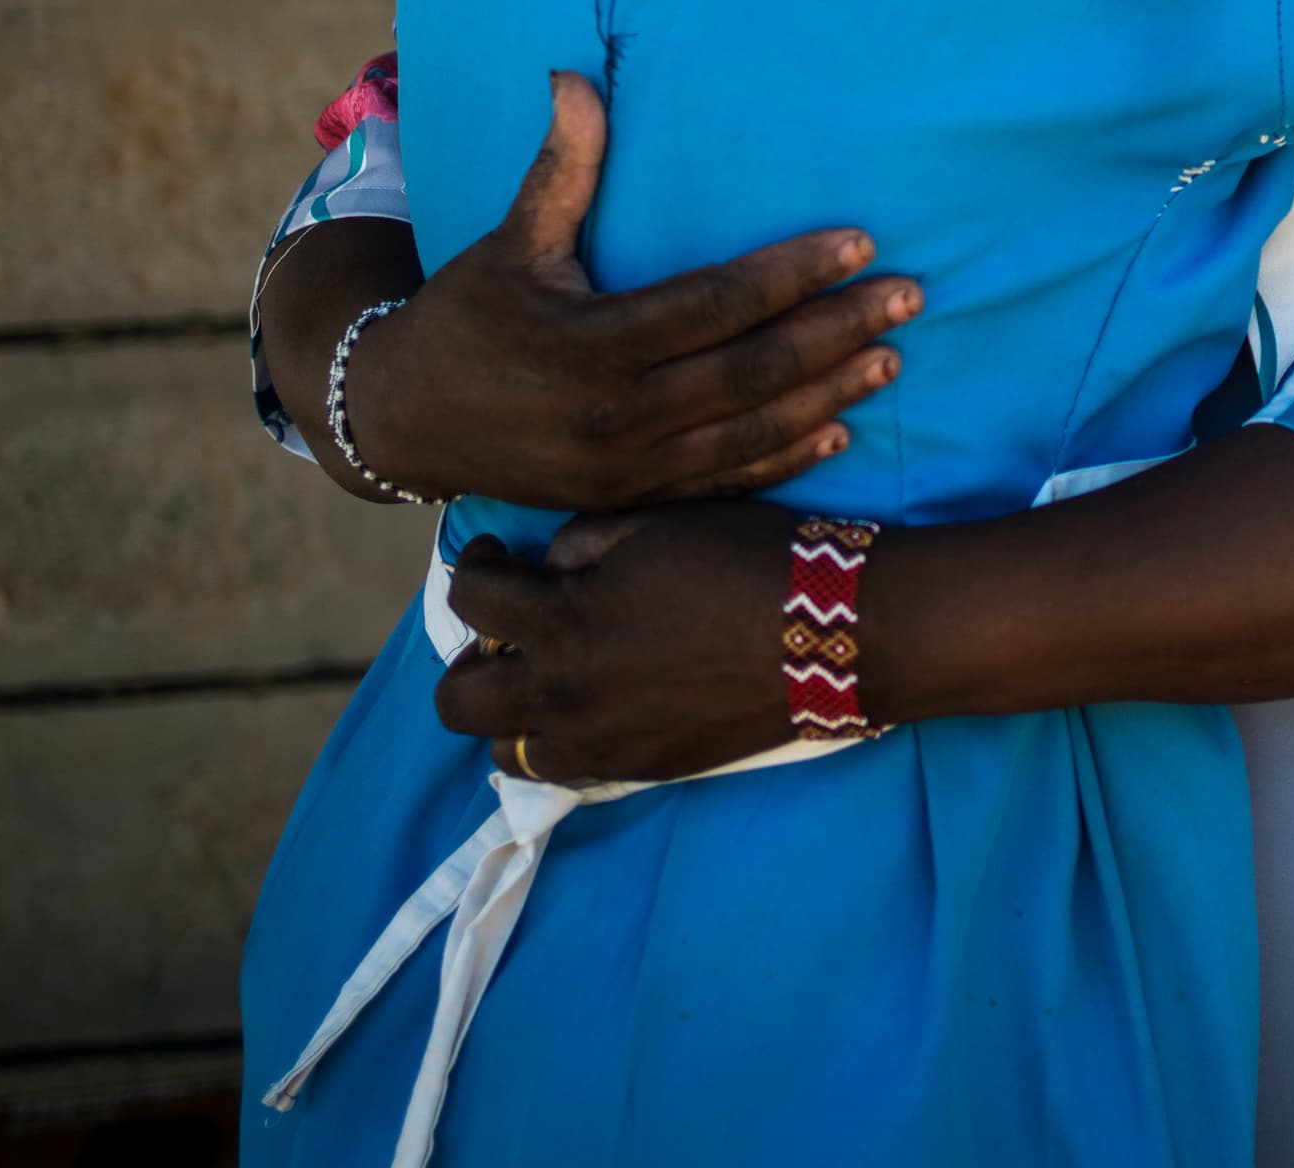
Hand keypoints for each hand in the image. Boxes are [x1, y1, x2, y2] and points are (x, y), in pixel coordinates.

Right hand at [355, 72, 916, 508]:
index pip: (717, 303)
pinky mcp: (629, 501)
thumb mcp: (508, 241)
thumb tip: (573, 76)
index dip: (794, 273)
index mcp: (592, 343)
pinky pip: (722, 483)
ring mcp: (625, 469)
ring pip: (750, 434)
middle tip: (910, 298)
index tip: (862, 243)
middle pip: (752, 371)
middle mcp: (616, 414)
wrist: (400, 423)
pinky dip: (785, 461)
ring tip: (892, 359)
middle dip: (838, 333)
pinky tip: (840, 431)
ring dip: (828, 396)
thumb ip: (561, 169)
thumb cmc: (464, 316)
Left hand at [433, 506, 803, 783]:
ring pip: (507, 750)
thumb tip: (548, 570)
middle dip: (469, 659)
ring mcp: (601, 744)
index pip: (470, 600)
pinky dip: (563, 738)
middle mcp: (565, 696)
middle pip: (458, 703)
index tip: (496, 554)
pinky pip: (567, 770)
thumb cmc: (746, 561)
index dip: (475, 565)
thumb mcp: (656, 522)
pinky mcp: (642, 769)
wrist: (835, 633)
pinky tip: (599, 703)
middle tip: (508, 629)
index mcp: (563, 623)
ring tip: (552, 675)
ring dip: (515, 709)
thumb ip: (580, 543)